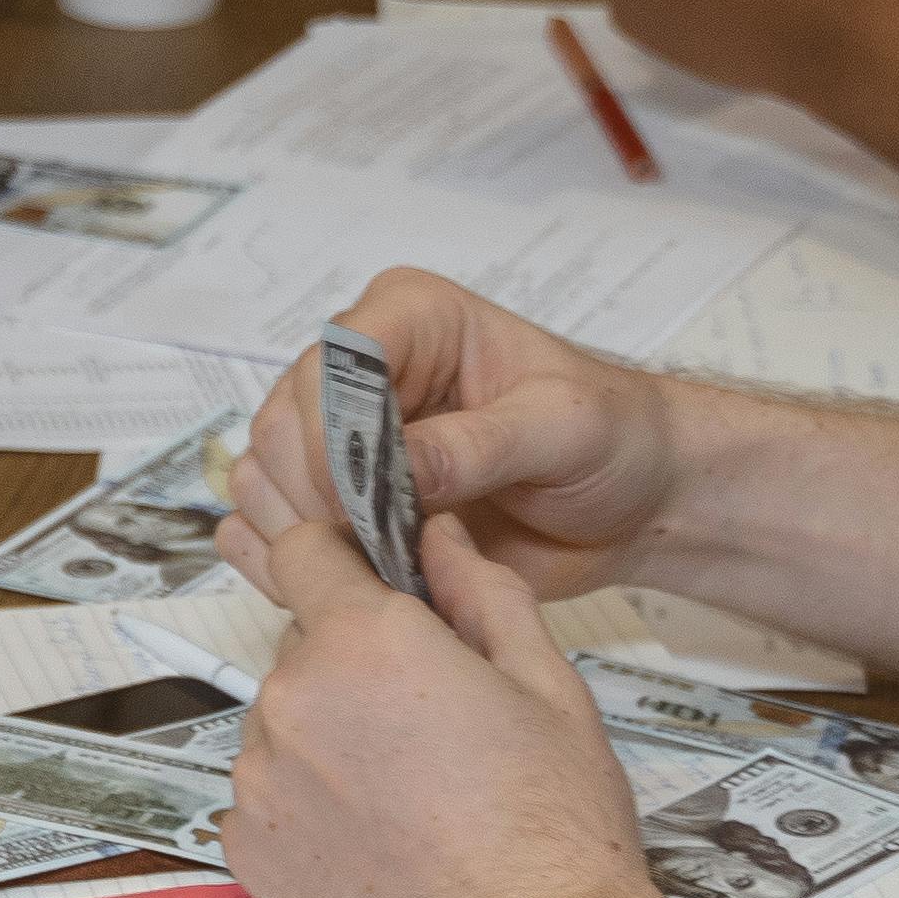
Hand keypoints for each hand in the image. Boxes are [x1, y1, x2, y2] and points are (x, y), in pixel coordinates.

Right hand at [217, 266, 681, 597]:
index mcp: (412, 320)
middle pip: (281, 424)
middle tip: (378, 547)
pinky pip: (272, 523)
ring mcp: (345, 438)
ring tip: (379, 564)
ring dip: (302, 532)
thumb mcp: (564, 427)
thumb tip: (397, 471)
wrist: (634, 499)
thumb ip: (479, 444)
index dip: (333, 437)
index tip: (365, 503)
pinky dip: (292, 558)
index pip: (330, 364)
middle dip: (317, 495)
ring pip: (264, 476)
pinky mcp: (342, 498)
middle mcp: (365, 372)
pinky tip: (353, 577)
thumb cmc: (614, 438)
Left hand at [218, 502, 687, 897]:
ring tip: (414, 804)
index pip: (304, 550)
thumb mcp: (549, 686)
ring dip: (330, 745)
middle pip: (303, 651)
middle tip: (431, 727)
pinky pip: (268, 804)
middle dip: (355, 669)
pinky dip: (309, 813)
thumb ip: (482, 594)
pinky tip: (380, 849)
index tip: (373, 588)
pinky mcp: (248, 856)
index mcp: (364, 642)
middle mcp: (291, 702)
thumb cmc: (557, 831)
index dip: (338, 559)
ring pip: (284, 729)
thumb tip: (440, 535)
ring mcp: (259, 784)